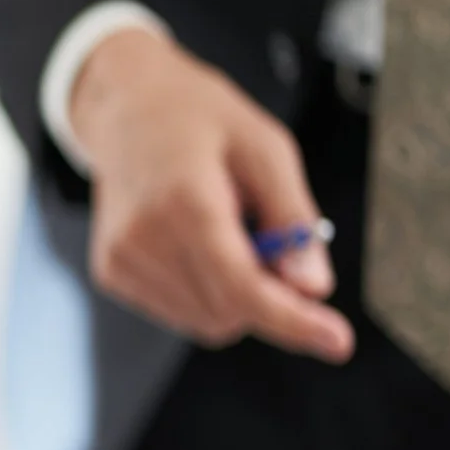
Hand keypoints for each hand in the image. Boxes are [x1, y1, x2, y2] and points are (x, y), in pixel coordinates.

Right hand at [70, 28, 353, 361]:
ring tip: (226, 232)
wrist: (126, 107)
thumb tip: (313, 288)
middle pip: (229, 313)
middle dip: (267, 295)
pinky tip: (198, 245)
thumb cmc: (200, 120)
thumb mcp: (268, 150)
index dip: (292, 320)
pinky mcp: (111, 272)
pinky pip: (180, 312)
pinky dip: (206, 292)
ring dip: (235, 295)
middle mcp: (143, 239)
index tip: (337, 342)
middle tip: (271, 243)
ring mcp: (120, 260)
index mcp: (185, 203)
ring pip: (205, 321)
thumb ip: (294, 219)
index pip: (241, 287)